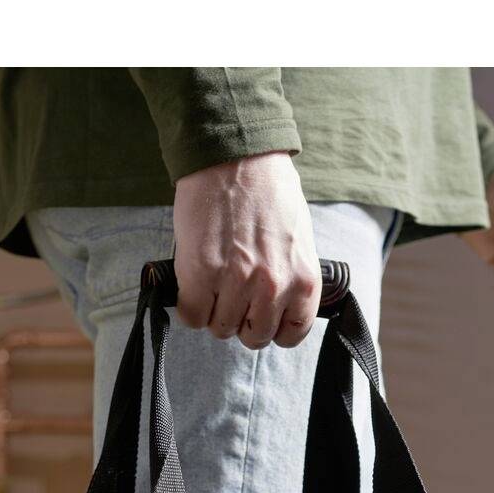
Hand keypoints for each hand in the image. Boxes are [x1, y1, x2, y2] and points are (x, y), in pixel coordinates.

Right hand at [171, 151, 321, 348]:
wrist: (234, 156)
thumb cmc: (266, 190)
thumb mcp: (296, 239)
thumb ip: (290, 276)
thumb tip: (277, 304)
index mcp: (302, 279)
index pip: (292, 334)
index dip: (274, 328)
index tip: (263, 318)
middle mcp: (273, 287)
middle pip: (254, 336)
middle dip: (242, 322)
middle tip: (234, 299)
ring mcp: (236, 283)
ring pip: (221, 328)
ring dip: (214, 312)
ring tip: (213, 285)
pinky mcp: (201, 275)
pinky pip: (193, 317)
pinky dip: (190, 308)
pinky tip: (194, 288)